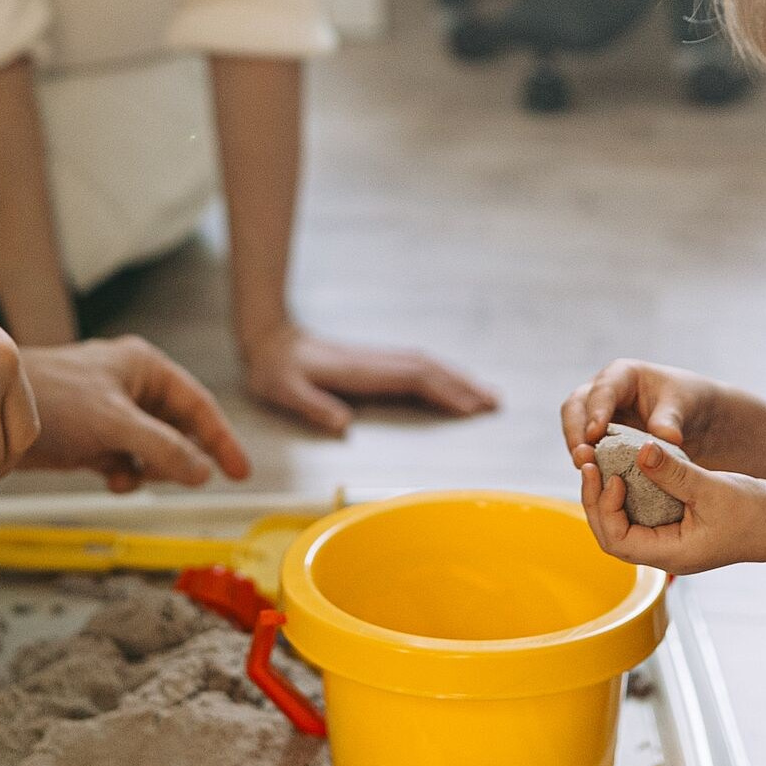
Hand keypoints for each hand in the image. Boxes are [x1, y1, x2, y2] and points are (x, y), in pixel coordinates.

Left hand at [16, 336, 251, 492]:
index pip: (197, 404)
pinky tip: (112, 478)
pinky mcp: (91, 434)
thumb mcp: (115, 424)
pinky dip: (125, 472)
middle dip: (179, 456)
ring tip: (134, 476)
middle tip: (184, 480)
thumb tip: (202, 472)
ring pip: (152, 446)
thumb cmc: (51, 399)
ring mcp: (110, 410)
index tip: (240, 472)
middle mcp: (131, 384)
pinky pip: (125, 458)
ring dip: (149, 467)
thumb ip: (163, 448)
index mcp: (143, 367)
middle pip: (177, 426)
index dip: (221, 439)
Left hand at [242, 324, 499, 434]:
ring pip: (426, 365)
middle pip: (429, 369)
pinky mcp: (375, 363)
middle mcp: (375, 362)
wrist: (271, 341)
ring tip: (485, 394)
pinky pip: (417, 367)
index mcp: (360, 371)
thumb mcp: (284, 391)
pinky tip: (451, 383)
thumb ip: (312, 407)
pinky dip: (441, 374)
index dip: (442, 391)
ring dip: (457, 378)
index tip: (469, 406)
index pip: (411, 378)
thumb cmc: (276, 371)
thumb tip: (343, 424)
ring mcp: (377, 360)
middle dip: (463, 385)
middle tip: (494, 402)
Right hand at [561, 357, 728, 467]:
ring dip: (578, 450)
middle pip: (575, 407)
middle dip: (575, 431)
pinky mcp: (604, 440)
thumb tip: (663, 437)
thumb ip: (670, 420)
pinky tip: (598, 480)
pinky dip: (591, 463)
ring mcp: (600, 417)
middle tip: (582, 457)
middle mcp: (604, 393)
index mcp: (622, 375)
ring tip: (586, 471)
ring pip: (576, 429)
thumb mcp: (684, 405)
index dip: (596, 410)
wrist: (699, 420)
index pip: (602, 390)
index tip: (596, 433)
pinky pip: (589, 450)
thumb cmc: (690, 402)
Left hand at [581, 438, 765, 575]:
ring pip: (622, 522)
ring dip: (606, 494)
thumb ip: (674, 473)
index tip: (611, 476)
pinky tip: (624, 466)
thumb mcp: (713, 489)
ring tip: (599, 462)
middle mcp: (665, 552)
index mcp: (672, 554)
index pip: (617, 541)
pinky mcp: (674, 524)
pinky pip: (638, 512)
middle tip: (590, 463)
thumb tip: (639, 450)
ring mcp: (669, 540)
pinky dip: (626, 491)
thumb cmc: (756, 513)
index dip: (604, 508)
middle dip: (595, 500)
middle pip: (611, 534)